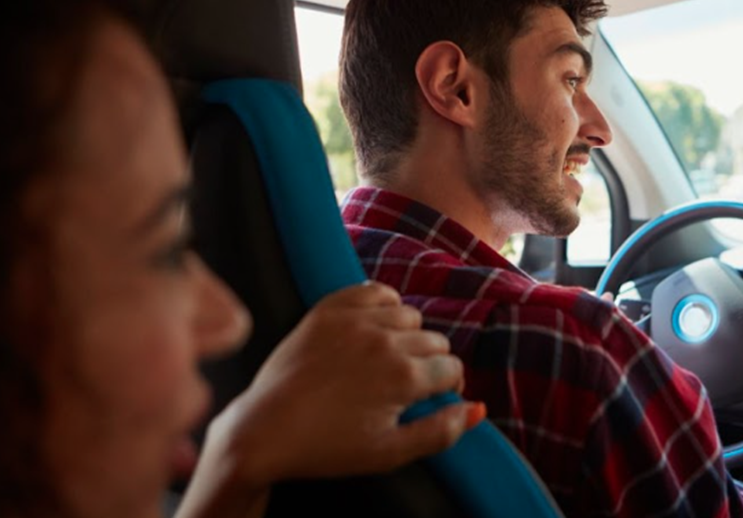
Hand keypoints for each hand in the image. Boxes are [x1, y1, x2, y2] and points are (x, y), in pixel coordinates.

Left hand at [211, 282, 483, 485]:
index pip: (452, 369)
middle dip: (430, 363)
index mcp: (404, 377)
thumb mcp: (390, 453)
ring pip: (409, 315)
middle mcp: (385, 341)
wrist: (264, 431)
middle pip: (435, 341)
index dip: (448, 386)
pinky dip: (382, 304)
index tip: (431, 398)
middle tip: (406, 384)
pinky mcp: (329, 309)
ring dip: (407, 335)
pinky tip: (373, 327)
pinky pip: (375, 290)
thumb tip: (479, 409)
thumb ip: (441, 432)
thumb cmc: (327, 447)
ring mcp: (356, 320)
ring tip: (387, 358)